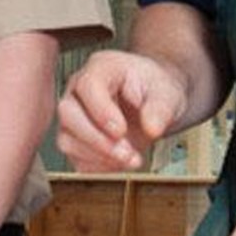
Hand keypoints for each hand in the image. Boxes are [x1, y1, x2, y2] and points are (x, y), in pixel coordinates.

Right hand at [55, 50, 187, 170]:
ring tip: (130, 159)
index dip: (101, 112)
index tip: (122, 131)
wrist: (156, 103)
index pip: (88, 86)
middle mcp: (80, 90)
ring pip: (67, 140)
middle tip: (126, 151)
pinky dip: (99, 167)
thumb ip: (160, 109)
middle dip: (97, 139)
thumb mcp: (167, 93)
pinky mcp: (77, 141)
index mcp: (101, 68)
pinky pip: (76, 159)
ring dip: (99, 156)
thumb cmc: (156, 90)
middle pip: (68, 113)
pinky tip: (121, 163)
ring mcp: (75, 116)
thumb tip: (152, 128)